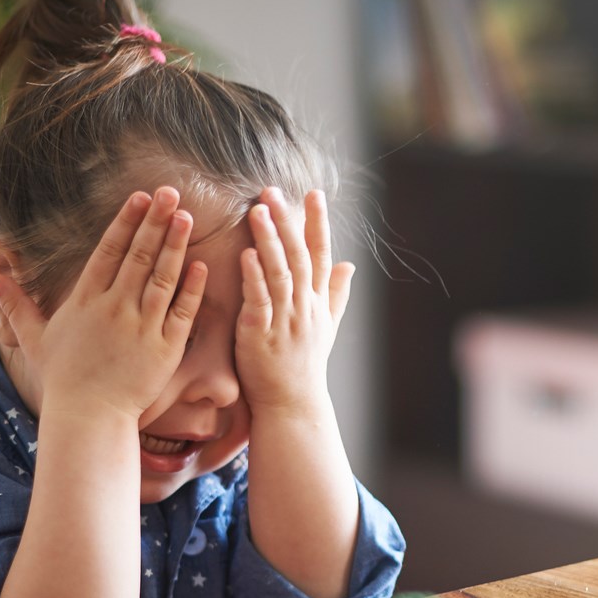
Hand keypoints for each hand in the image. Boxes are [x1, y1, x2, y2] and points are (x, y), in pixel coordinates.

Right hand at [0, 187, 205, 421]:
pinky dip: (192, 288)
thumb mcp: (35, 339)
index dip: (126, 221)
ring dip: (175, 245)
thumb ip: (17, 305)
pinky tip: (201, 265)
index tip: (140, 197)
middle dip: (155, 221)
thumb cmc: (64, 379)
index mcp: (86, 300)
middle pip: (138, 256)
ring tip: (187, 217)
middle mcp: (115, 308)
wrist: (89, 416)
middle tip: (171, 193)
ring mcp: (142, 327)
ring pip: (162, 277)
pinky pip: (182, 312)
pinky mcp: (165, 348)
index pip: (109, 251)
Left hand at [236, 188, 353, 415]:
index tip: (314, 193)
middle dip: (288, 222)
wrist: (292, 405)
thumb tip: (351, 265)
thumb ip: (336, 294)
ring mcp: (284, 321)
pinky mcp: (261, 335)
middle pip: (299, 257)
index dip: (317, 223)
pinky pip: (259, 301)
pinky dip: (253, 278)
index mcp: (318, 303)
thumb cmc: (304, 366)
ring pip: (279, 273)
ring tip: (257, 211)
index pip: (321, 255)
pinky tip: (245, 255)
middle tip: (272, 191)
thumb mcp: (326, 328)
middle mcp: (305, 308)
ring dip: (269, 241)